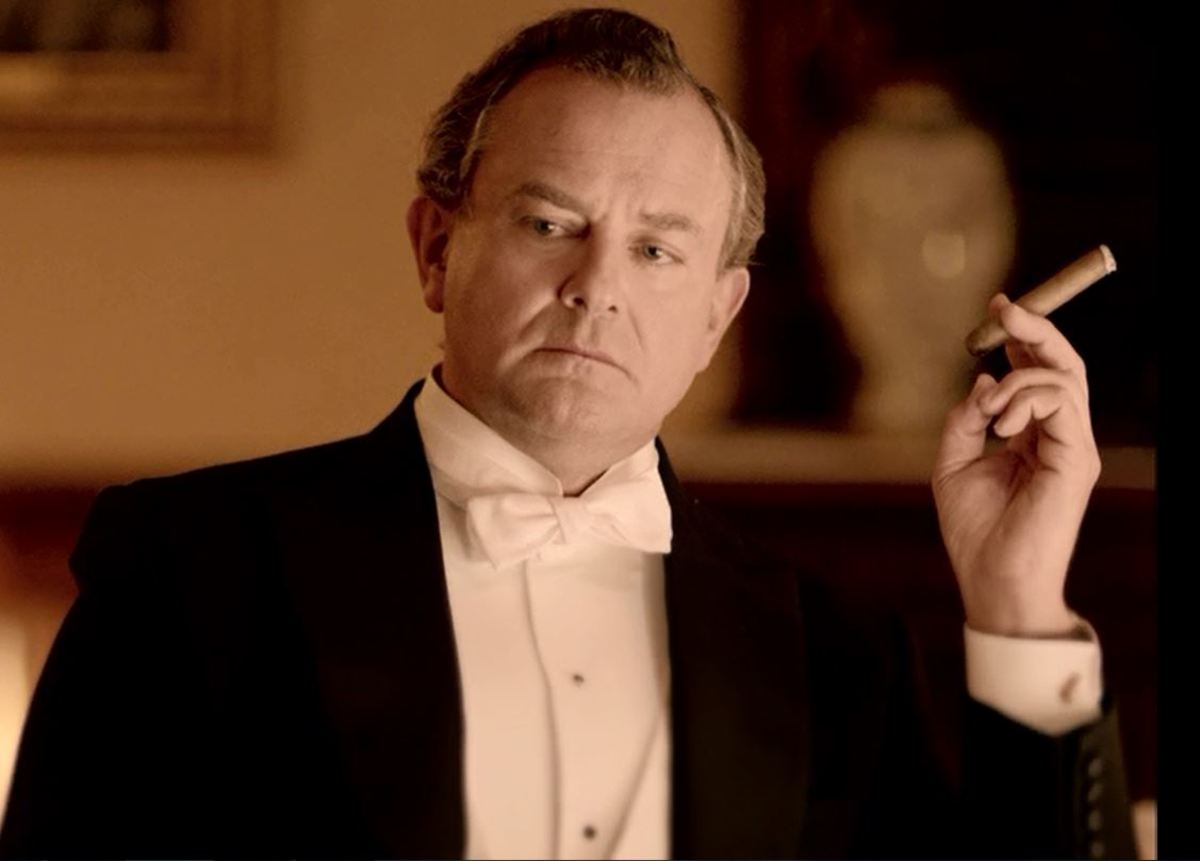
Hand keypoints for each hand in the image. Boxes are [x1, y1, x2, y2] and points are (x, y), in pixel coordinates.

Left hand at [931, 294, 1100, 635]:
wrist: (992, 580)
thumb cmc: (975, 532)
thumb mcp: (953, 464)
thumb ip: (965, 420)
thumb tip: (981, 380)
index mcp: (1032, 437)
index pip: (1037, 375)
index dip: (1022, 338)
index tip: (997, 310)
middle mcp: (1059, 437)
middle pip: (1063, 366)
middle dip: (1035, 329)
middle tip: (1004, 309)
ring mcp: (1072, 447)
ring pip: (1064, 377)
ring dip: (1017, 377)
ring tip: (989, 409)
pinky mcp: (1075, 459)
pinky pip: (1060, 402)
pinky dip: (1024, 397)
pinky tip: (1000, 422)